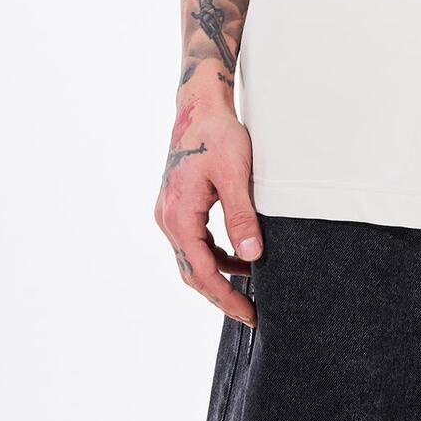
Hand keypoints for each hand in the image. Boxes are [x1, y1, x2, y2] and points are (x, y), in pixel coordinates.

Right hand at [154, 95, 260, 324]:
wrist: (198, 105)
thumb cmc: (217, 134)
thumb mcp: (234, 175)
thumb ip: (242, 217)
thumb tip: (252, 255)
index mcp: (179, 216)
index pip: (202, 272)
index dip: (226, 298)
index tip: (251, 315)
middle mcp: (168, 219)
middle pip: (192, 271)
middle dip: (221, 294)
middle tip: (252, 313)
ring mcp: (170, 212)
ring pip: (192, 258)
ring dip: (218, 275)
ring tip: (249, 289)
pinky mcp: (178, 204)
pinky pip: (194, 241)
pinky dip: (215, 254)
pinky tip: (238, 257)